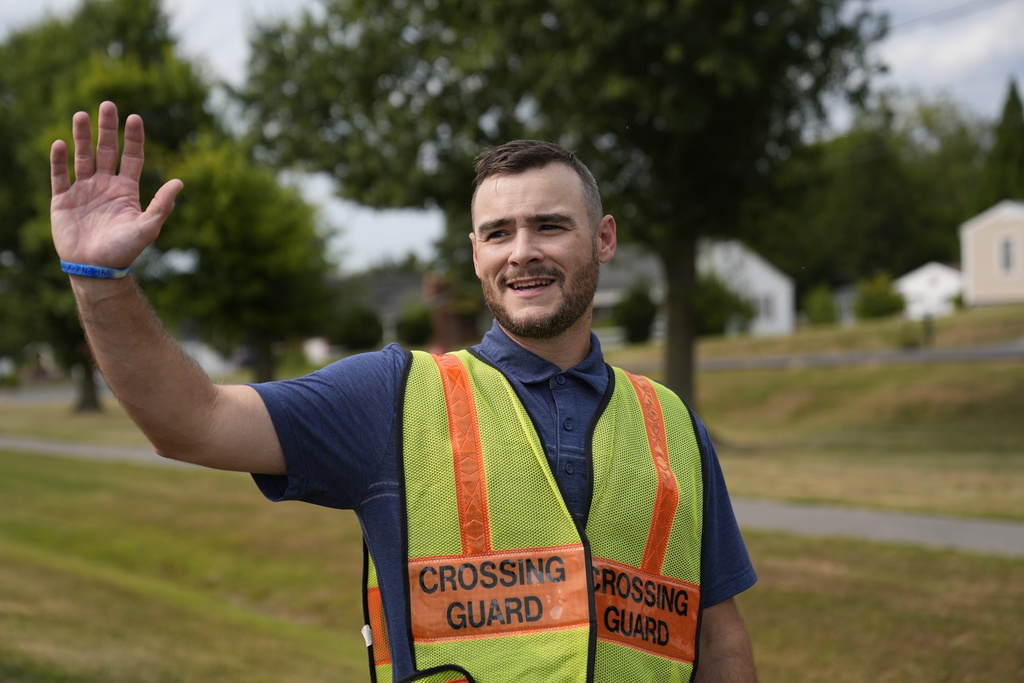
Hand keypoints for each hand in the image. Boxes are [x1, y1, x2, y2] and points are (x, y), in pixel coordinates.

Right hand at [50, 101, 183, 268]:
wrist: (96, 269)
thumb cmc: (124, 250)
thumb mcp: (147, 227)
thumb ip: (162, 205)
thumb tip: (180, 182)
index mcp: (126, 190)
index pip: (131, 157)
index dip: (133, 138)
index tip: (134, 118)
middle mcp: (105, 186)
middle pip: (107, 150)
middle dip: (107, 128)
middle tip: (107, 105)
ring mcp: (83, 191)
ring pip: (82, 157)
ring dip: (81, 137)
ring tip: (81, 115)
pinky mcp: (62, 200)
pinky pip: (60, 175)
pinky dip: (59, 160)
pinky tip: (61, 143)